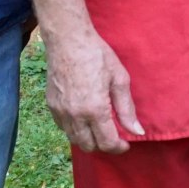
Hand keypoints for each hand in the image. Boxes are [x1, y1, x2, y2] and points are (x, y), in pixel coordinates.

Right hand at [41, 25, 142, 153]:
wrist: (68, 40)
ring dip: (89, 139)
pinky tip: (84, 118)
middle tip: (114, 135)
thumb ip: (127, 109)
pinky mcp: (51, 106)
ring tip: (99, 127)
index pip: (107, 143)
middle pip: (90, 147)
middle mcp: (75, 115)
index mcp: (95, 109)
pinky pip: (63, 128)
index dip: (119, 147)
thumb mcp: (119, 79)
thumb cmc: (97, 55)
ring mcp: (61, 111)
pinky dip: (75, 129)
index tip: (126, 143)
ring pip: (75, 140)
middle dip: (104, 145)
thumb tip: (137, 131)